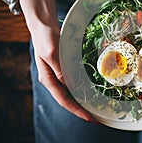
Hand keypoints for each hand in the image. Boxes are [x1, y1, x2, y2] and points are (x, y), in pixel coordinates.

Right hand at [20, 0, 96, 123]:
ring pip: (72, 93)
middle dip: (82, 110)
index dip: (77, 110)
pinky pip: (74, 82)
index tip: (89, 118)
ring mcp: (59, 74)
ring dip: (83, 101)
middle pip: (68, 100)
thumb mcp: (52, 53)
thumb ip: (60, 70)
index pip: (63, 100)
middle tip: (97, 118)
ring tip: (97, 109)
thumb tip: (70, 85)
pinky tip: (92, 91)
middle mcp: (53, 79)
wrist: (44, 24)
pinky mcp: (64, 68)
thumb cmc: (45, 37)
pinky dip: (83, 89)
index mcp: (48, 79)